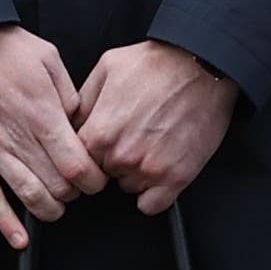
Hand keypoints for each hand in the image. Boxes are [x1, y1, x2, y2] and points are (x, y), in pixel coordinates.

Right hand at [0, 24, 108, 247]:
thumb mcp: (48, 58)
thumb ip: (70, 94)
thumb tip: (81, 122)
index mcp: (43, 114)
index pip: (79, 166)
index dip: (94, 180)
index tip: (96, 178)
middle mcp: (20, 138)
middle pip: (58, 187)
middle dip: (75, 195)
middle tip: (76, 188)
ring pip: (30, 198)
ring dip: (49, 210)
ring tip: (55, 205)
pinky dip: (5, 224)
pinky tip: (19, 238)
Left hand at [70, 40, 238, 213]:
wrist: (202, 65)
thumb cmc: (156, 63)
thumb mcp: (106, 68)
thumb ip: (82, 102)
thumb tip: (67, 125)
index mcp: (99, 132)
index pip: (75, 161)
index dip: (84, 151)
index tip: (96, 144)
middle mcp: (121, 157)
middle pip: (101, 175)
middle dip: (109, 160)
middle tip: (128, 136)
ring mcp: (150, 170)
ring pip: (127, 187)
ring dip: (132, 174)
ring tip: (148, 144)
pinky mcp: (177, 178)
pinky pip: (152, 206)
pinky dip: (153, 194)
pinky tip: (157, 169)